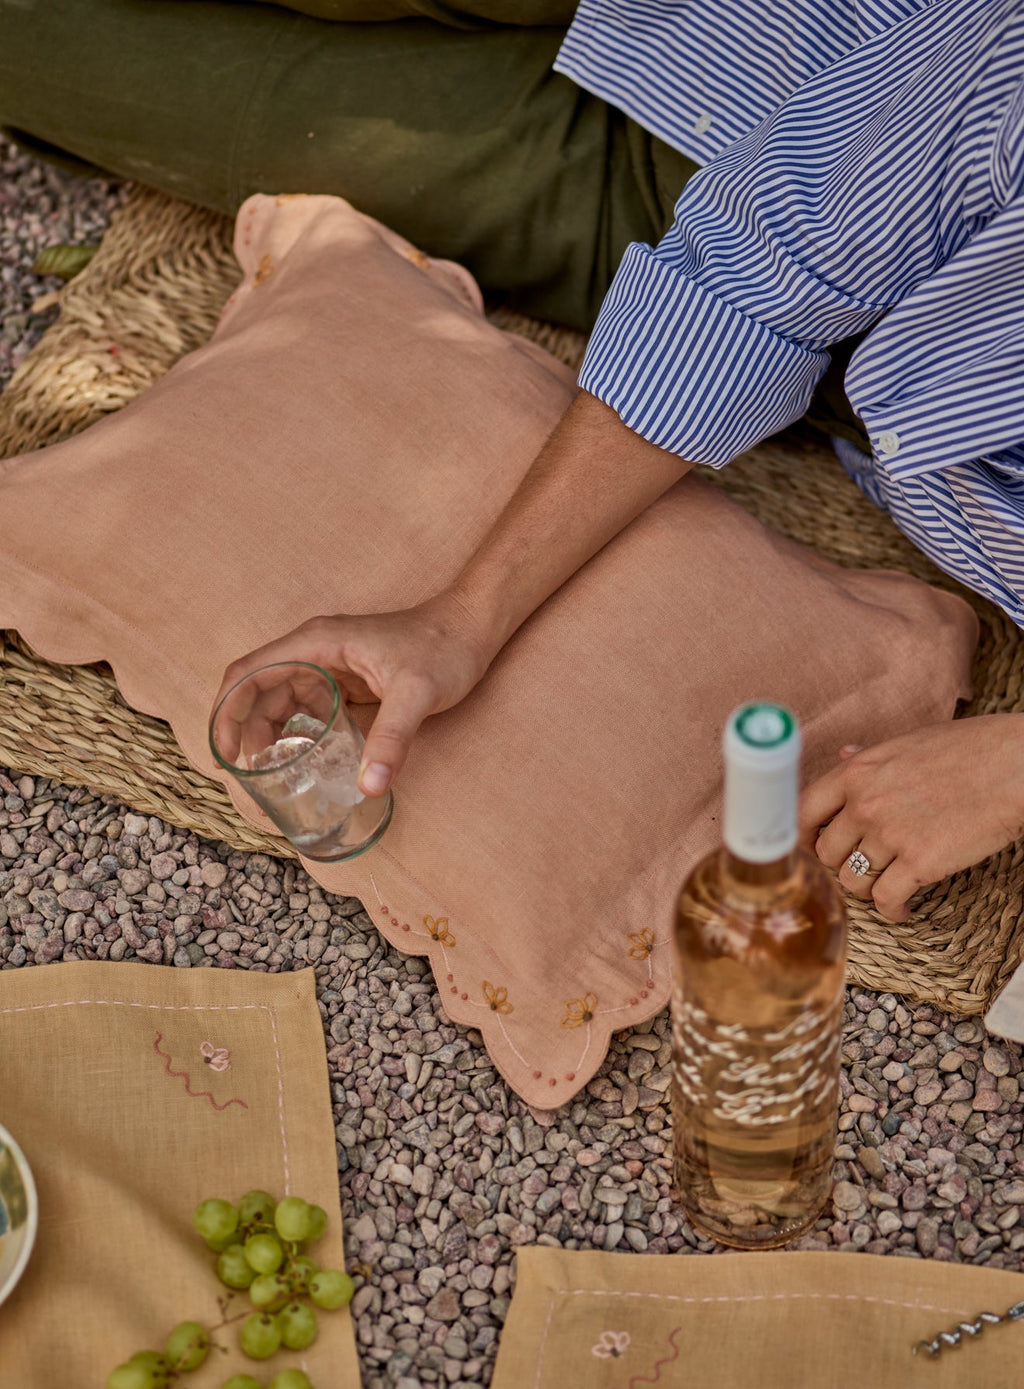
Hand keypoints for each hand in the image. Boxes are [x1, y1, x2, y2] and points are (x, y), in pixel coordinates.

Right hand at [212, 591, 490, 797]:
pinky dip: (300, 735)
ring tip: (274, 777)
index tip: (223, 752)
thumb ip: (392, 739)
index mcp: (317, 642)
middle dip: (248, 734)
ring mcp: (330, 666)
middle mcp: (315, 651)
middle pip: (259, 691)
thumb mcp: (417, 693)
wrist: (474, 628)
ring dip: (272, 737)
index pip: (250, 672)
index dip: (227, 711)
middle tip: (254, 780)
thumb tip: (369, 787)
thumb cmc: (445, 647)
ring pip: (281, 702)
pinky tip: (306, 762)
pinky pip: (309, 710)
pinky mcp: (347, 682)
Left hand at [799, 715, 1023, 921]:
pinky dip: (892, 910)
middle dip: (841, 864)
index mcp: (856, 772)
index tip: (814, 847)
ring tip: (884, 887)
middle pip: (827, 853)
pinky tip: (903, 908)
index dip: (803, 836)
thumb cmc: (968, 749)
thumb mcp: (907, 744)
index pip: (803, 812)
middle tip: (861, 868)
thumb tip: (843, 755)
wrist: (1014, 766)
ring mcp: (890, 835)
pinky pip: (885, 899)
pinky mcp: (920, 863)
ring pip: (852, 881)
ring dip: (865, 889)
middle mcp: (865, 804)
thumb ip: (869, 757)